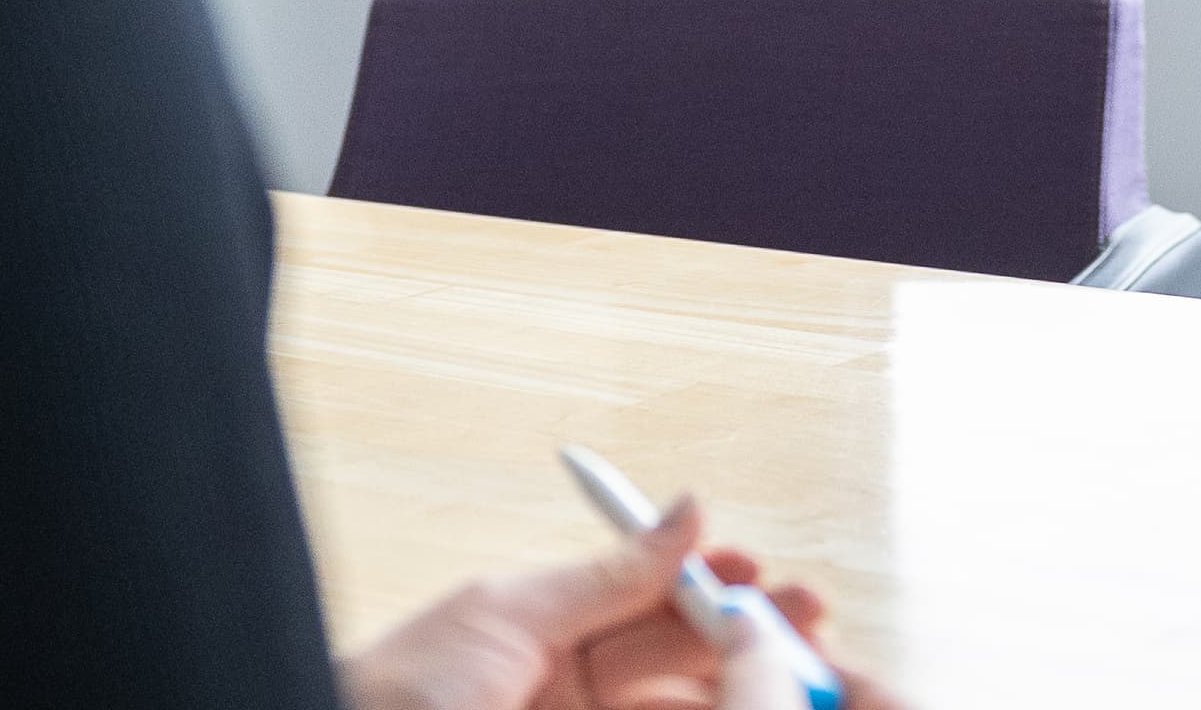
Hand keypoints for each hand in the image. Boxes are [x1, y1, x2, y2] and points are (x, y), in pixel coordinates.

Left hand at [339, 493, 899, 709]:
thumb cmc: (395, 686)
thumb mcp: (510, 615)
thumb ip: (610, 574)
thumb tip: (690, 510)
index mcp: (546, 632)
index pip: (649, 602)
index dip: (710, 587)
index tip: (763, 573)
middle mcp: (568, 687)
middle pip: (679, 659)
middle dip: (745, 637)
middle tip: (805, 623)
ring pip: (678, 703)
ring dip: (736, 683)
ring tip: (791, 670)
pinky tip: (740, 699)